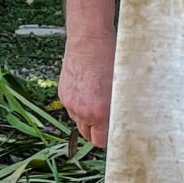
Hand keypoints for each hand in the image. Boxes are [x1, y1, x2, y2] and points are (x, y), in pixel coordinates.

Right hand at [59, 31, 113, 148]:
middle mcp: (82, 111)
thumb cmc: (111, 61)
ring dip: (88, 117)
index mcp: (99, 112)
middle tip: (107, 119)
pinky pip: (71, 108)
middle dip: (97, 130)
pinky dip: (79, 104)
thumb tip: (119, 126)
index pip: (101, 141)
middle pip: (88, 135)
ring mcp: (70, 103)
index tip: (114, 134)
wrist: (89, 41)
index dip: (108, 138)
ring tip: (98, 99)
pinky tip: (88, 89)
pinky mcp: (62, 94)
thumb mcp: (121, 89)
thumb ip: (117, 111)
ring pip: (79, 121)